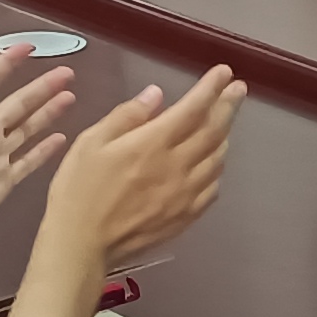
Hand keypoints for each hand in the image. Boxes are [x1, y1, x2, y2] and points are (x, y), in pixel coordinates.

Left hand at [0, 48, 75, 250]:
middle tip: (66, 72)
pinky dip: (45, 151)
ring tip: (70, 96)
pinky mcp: (4, 179)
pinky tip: (61, 138)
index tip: (29, 48)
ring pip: (29, 128)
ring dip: (48, 112)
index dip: (8, 62)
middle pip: (19, 102)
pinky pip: (29, 161)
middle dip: (42, 87)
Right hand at [39, 67, 242, 272]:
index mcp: (153, 144)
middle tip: (238, 88)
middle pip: (213, 131)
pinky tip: (212, 163)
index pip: (192, 108)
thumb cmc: (78, 190)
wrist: (81, 245)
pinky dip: (216, 169)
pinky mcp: (185, 218)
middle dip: (228, 106)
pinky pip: (212, 189)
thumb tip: (156, 94)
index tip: (224, 71)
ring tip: (224, 121)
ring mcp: (184, 195)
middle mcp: (177, 167)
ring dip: (224, 136)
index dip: (211, 88)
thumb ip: (127, 116)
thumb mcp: (90, 142)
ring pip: (217, 160)